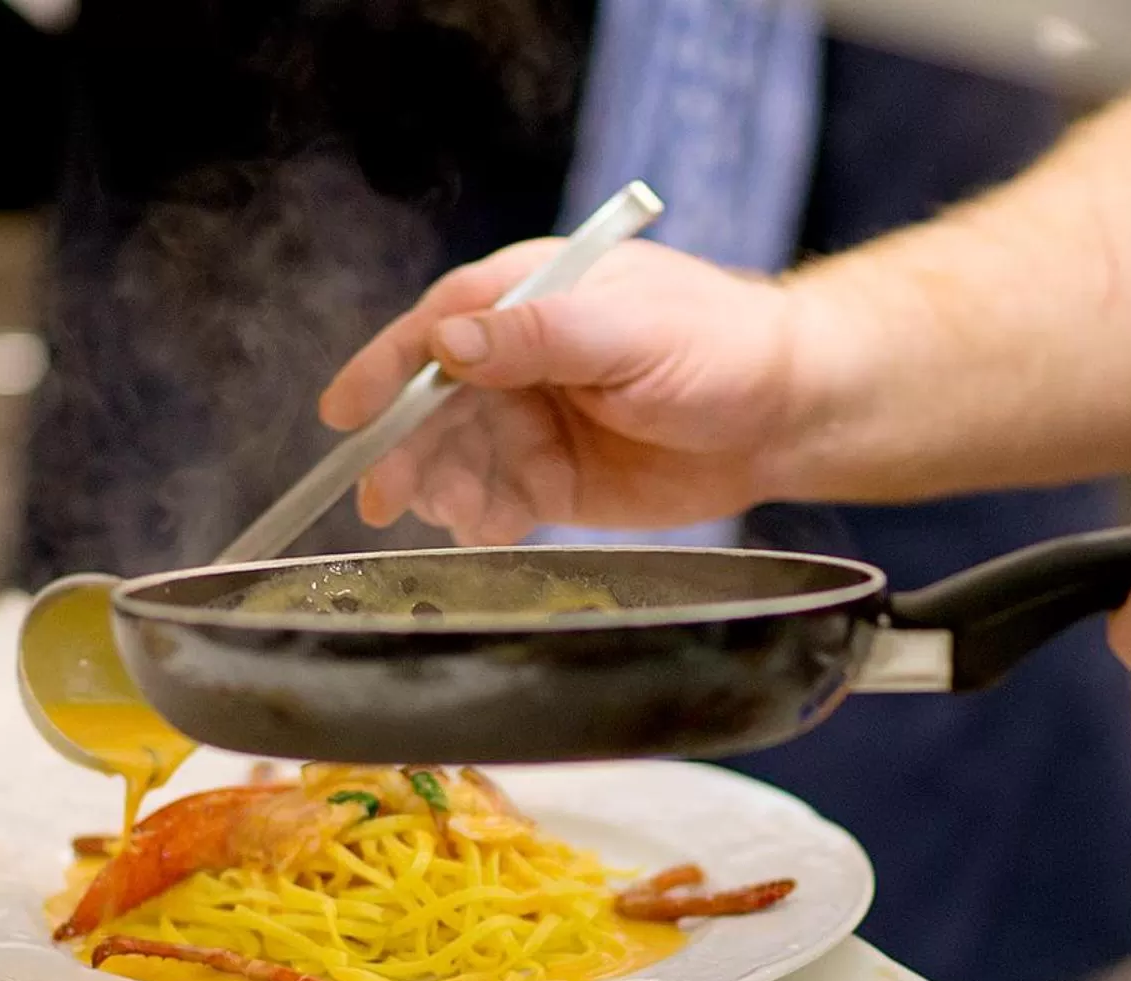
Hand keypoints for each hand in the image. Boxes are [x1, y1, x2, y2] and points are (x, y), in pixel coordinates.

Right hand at [317, 239, 806, 544]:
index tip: (343, 415)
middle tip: (387, 496)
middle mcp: (517, 361)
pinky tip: (488, 532)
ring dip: (444, 490)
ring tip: (459, 514)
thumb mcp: (627, 330)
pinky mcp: (553, 481)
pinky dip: (483, 522)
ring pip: (457, 461)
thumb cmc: (717, 346)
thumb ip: (538, 336)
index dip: (382, 373)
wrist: (786, 413)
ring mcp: (532, 422)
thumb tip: (448, 344)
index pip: (432, 331)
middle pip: (431, 407)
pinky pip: (497, 503)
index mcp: (526, 298)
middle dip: (404, 451)